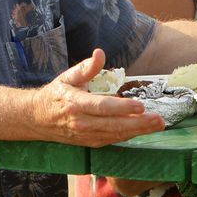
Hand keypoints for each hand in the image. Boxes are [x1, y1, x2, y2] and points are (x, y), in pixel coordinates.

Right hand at [29, 49, 163, 146]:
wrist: (38, 119)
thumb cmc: (56, 94)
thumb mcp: (68, 76)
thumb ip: (86, 67)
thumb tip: (100, 53)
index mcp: (76, 104)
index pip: (102, 107)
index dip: (122, 107)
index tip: (140, 106)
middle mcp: (82, 123)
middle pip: (114, 125)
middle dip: (138, 124)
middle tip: (158, 119)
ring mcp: (86, 135)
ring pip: (116, 135)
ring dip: (138, 131)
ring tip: (157, 125)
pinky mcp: (90, 143)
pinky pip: (112, 140)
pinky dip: (128, 136)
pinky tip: (143, 130)